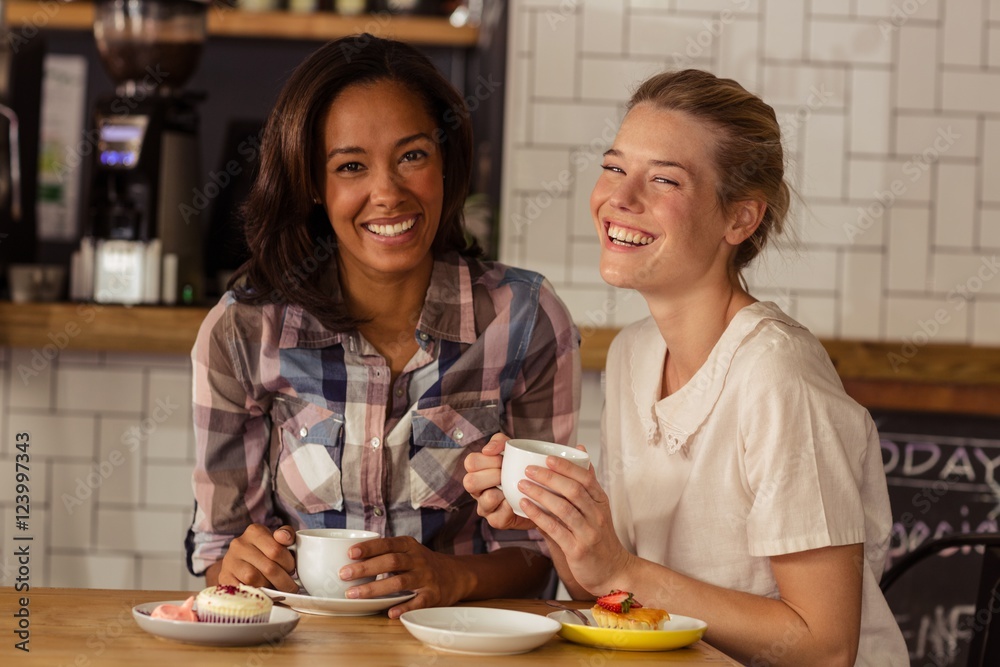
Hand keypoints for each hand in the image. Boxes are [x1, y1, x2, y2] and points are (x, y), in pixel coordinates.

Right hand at [215, 524, 297, 591]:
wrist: (239, 562)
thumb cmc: (263, 551)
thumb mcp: (277, 539)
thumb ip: (287, 535)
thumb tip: (284, 537)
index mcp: (254, 531)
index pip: (276, 550)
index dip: (288, 564)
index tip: (292, 569)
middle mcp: (239, 544)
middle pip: (268, 567)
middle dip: (284, 580)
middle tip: (290, 587)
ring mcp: (229, 562)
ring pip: (255, 580)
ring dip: (270, 588)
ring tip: (276, 589)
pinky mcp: (224, 578)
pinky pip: (243, 590)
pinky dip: (256, 594)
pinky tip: (263, 594)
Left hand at [337, 536, 470, 618]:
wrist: (457, 575)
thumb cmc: (423, 563)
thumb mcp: (409, 551)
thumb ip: (386, 552)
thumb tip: (352, 558)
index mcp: (409, 546)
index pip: (388, 544)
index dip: (369, 548)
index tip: (350, 553)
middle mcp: (418, 560)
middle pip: (391, 561)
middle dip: (366, 568)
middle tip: (344, 574)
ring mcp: (426, 578)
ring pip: (400, 582)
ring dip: (375, 588)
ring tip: (354, 595)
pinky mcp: (433, 595)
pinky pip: (417, 602)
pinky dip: (403, 607)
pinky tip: (389, 612)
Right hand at [463, 432, 536, 531]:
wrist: (540, 492)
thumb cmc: (519, 469)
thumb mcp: (511, 450)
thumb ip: (499, 442)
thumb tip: (488, 450)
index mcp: (476, 471)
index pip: (470, 462)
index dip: (488, 460)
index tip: (503, 460)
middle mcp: (476, 490)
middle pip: (471, 482)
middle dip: (494, 475)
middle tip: (507, 474)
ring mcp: (484, 507)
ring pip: (487, 499)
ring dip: (503, 491)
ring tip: (514, 488)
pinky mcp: (495, 521)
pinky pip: (498, 516)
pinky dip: (510, 507)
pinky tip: (517, 501)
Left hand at [517, 454, 632, 594]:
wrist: (613, 571)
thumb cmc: (600, 537)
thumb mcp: (598, 507)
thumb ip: (587, 482)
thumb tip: (581, 450)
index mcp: (601, 502)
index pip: (586, 478)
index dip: (566, 466)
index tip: (548, 458)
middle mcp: (597, 515)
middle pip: (574, 490)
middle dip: (549, 477)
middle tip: (529, 469)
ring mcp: (588, 533)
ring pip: (564, 508)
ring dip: (540, 494)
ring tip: (522, 485)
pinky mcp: (578, 550)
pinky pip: (555, 530)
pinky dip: (539, 516)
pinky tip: (525, 506)